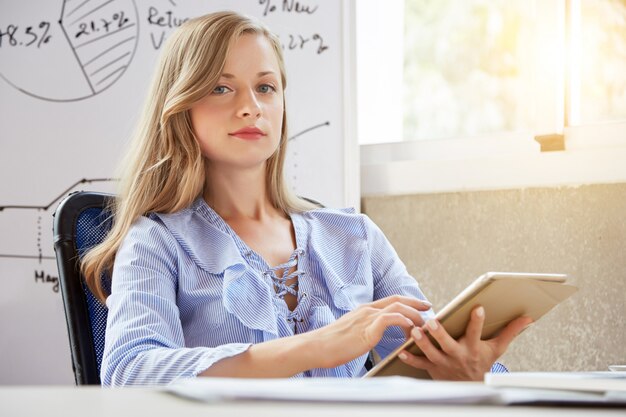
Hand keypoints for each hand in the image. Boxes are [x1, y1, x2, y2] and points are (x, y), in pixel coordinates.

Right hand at [310, 295, 431, 368]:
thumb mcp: (351, 333)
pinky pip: (391, 319)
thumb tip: (371, 335)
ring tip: (422, 325)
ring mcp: (367, 318)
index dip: (408, 302)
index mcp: (364, 310)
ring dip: (414, 315)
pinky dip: (404, 322)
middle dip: (416, 303)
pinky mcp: (367, 329)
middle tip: (429, 309)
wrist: (317, 347)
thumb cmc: (331, 345)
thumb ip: (363, 331)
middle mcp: (367, 310)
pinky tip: (410, 330)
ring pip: (398, 307)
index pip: (391, 300)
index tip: (420, 306)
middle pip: (398, 300)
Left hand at [397, 305, 532, 380]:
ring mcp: (443, 363)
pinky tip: (401, 351)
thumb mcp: (497, 348)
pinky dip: (410, 358)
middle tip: (432, 322)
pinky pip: (419, 364)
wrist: (471, 387)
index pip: (476, 333)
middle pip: (447, 344)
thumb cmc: (482, 363)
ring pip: (430, 353)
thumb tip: (527, 318)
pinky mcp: (432, 368)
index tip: (478, 308)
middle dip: (439, 333)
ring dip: (421, 343)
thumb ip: (510, 332)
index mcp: (473, 348)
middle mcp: (457, 355)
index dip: (478, 321)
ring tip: (414, 331)